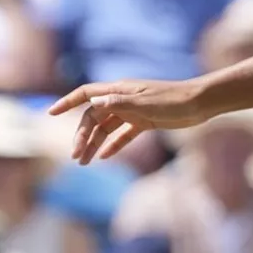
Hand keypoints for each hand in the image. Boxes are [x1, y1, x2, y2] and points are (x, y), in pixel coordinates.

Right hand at [48, 79, 210, 163]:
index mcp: (120, 90)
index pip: (86, 94)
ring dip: (95, 143)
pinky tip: (104, 157)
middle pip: (94, 116)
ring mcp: (134, 110)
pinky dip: (113, 144)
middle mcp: (124, 99)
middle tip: (77, 156)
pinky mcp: (145, 121)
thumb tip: (94, 104)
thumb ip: (119, 104)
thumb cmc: (174, 100)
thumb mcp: (145, 103)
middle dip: (82, 135)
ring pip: (107, 127)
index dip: (67, 102)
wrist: (201, 103)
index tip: (50, 113)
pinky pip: (123, 134)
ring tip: (85, 162)